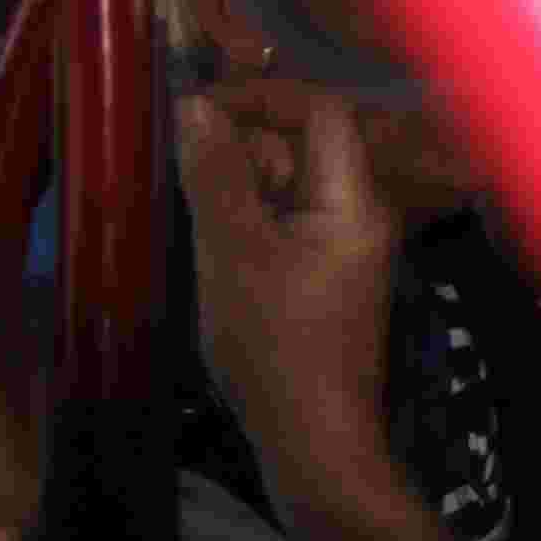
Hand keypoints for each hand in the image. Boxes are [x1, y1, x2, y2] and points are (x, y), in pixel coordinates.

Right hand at [173, 88, 442, 540]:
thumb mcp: (235, 253)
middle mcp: (359, 215)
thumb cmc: (276, 347)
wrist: (314, 443)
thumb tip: (196, 105)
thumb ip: (217, 176)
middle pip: (301, 145)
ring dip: (234, 184)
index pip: (320, 110)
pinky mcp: (319, 279)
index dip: (260, 96)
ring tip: (189, 214)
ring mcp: (341, 249)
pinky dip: (243, 220)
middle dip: (240, 145)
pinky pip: (281, 224)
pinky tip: (207, 244)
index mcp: (354, 199)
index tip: (195, 110)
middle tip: (181, 170)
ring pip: (284, 186)